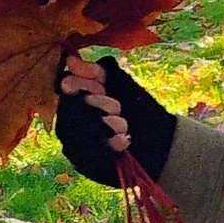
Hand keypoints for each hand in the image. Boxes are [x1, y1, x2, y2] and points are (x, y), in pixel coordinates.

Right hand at [55, 53, 175, 189]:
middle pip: (72, 108)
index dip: (85, 85)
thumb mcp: (119, 83)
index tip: (104, 87)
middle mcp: (67, 120)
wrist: (157, 141)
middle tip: (118, 107)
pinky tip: (124, 140)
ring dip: (108, 124)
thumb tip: (71, 60)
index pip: (66, 86)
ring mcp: (73, 143)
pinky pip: (90, 152)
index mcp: (74, 98)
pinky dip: (111, 143)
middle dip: (99, 105)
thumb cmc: (136, 108)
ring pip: (79, 131)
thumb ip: (96, 72)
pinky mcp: (82, 163)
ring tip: (125, 125)